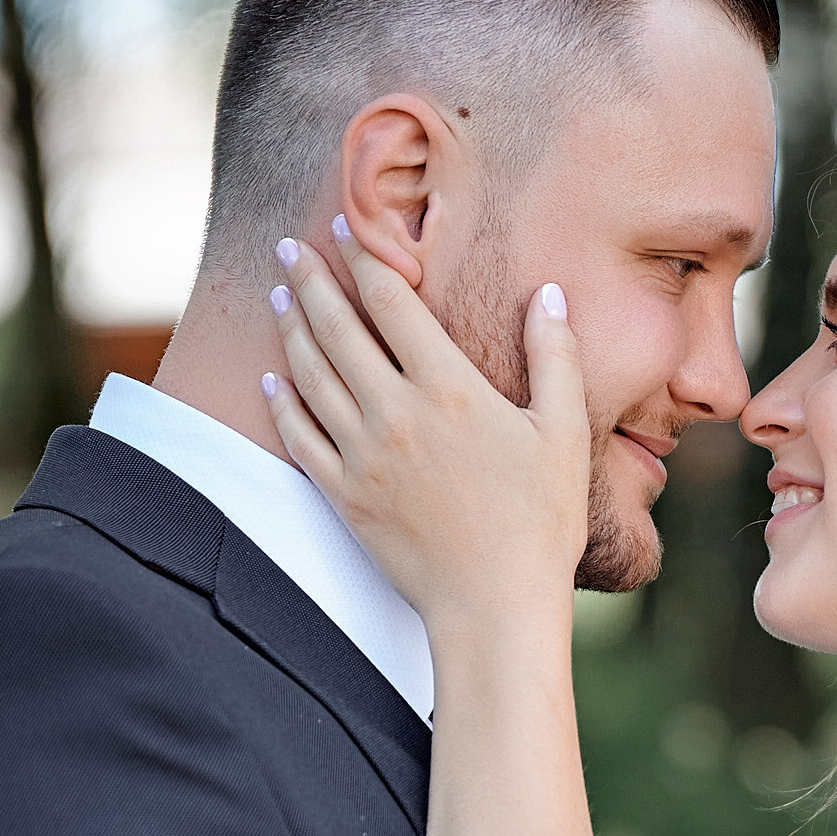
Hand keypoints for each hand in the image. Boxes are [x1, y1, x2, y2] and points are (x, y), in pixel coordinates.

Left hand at [262, 224, 590, 645]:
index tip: (342, 229)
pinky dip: (281, 404)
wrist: (494, 606)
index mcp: (449, 387)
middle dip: (311, 280)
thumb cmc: (540, 523)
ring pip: (311, 375)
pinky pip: (300, 438)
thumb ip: (555, 356)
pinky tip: (271, 381)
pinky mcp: (344, 496)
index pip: (392, 301)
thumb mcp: (565, 433)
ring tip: (279, 296)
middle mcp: (396, 412)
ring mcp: (362, 455)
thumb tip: (549, 293)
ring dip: (290, 329)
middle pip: (338, 328)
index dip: (362, 257)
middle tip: (289, 248)